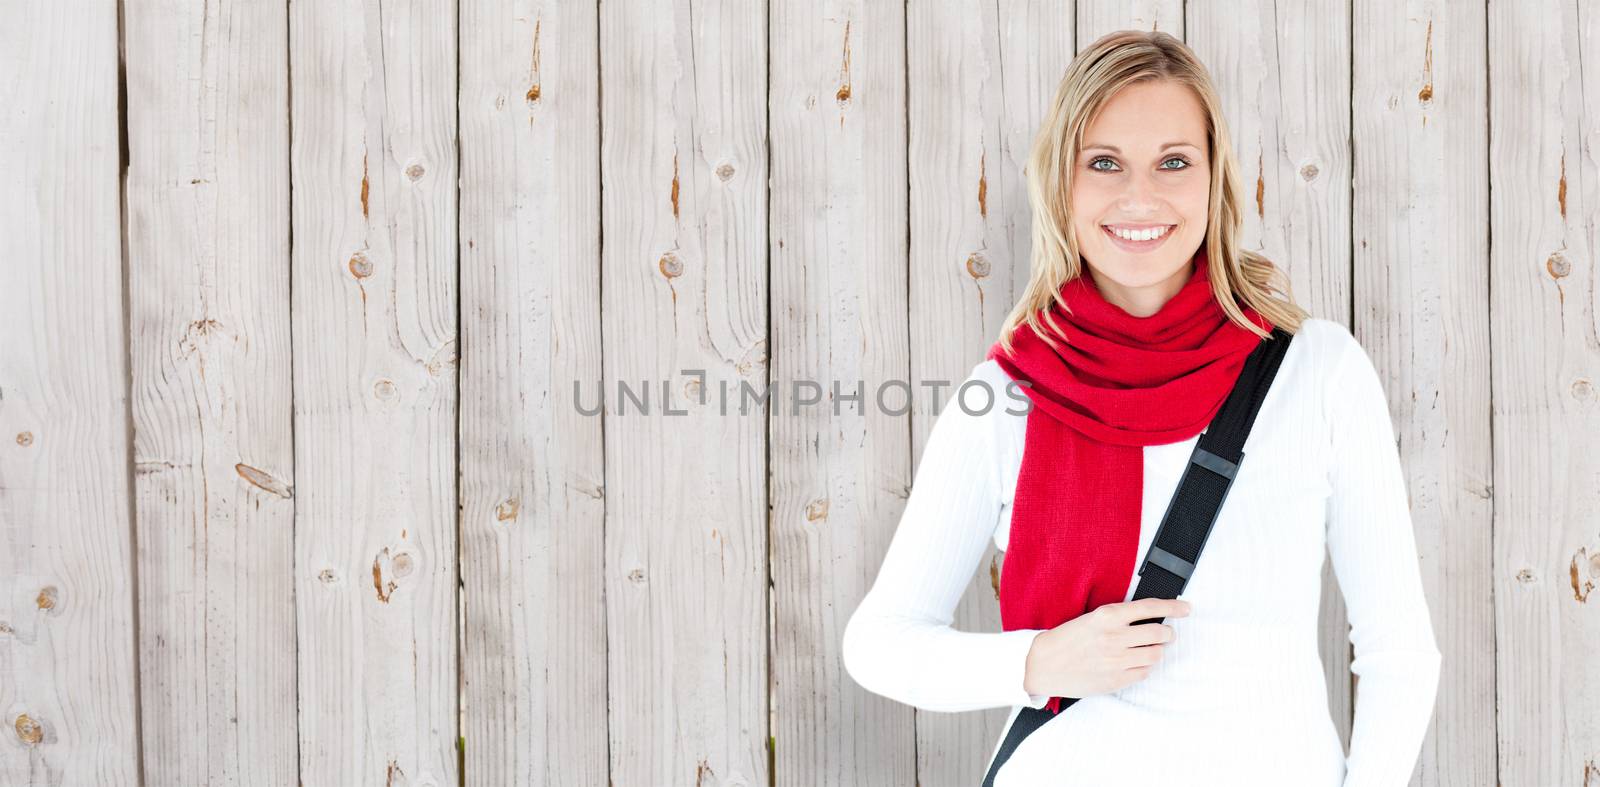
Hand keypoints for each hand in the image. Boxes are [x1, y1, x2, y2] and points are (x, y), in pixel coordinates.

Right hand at [1021, 597, 1190, 698]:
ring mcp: (1116, 660)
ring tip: (1145, 650)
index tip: (1186, 609)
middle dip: (1167, 634)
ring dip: (1155, 652)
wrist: (1043, 664)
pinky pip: (1144, 673)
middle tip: (1165, 634)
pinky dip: (1143, 667)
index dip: (1173, 608)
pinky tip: (1132, 663)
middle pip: (1159, 634)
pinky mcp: (1116, 680)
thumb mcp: (1091, 619)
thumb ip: (1119, 619)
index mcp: (1107, 616)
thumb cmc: (1066, 639)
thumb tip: (1150, 620)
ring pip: (1155, 655)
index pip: (1150, 608)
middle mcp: (1114, 637)